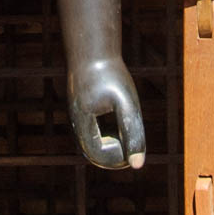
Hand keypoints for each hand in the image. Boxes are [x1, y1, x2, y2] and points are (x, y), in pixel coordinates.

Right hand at [66, 53, 145, 169]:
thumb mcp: (127, 104)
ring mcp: (77, 116)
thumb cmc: (112, 74)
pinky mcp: (80, 110)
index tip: (132, 133)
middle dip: (117, 152)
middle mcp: (76, 123)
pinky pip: (92, 132)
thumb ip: (132, 133)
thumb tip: (137, 164)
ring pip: (92, 144)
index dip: (121, 153)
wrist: (92, 49)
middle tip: (133, 133)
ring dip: (112, 143)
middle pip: (94, 154)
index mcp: (83, 123)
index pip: (100, 156)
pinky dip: (107, 133)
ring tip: (125, 121)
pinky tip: (117, 113)